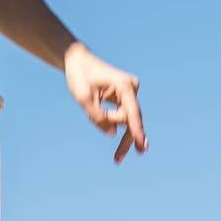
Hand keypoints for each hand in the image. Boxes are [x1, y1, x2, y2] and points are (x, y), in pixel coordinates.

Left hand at [64, 42, 147, 164]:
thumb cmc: (80, 76)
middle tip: (118, 160)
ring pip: (127, 120)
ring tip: (109, 144)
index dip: (137, 131)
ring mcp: (130, 91)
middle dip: (125, 139)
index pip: (132, 112)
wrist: (78, 61)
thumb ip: (98, 118)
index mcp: (123, 85)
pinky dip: (111, 121)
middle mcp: (131, 87)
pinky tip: (95, 110)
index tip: (142, 145)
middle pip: (132, 119)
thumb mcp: (84, 99)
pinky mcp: (125, 96)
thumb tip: (113, 135)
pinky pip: (122, 116)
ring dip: (114, 127)